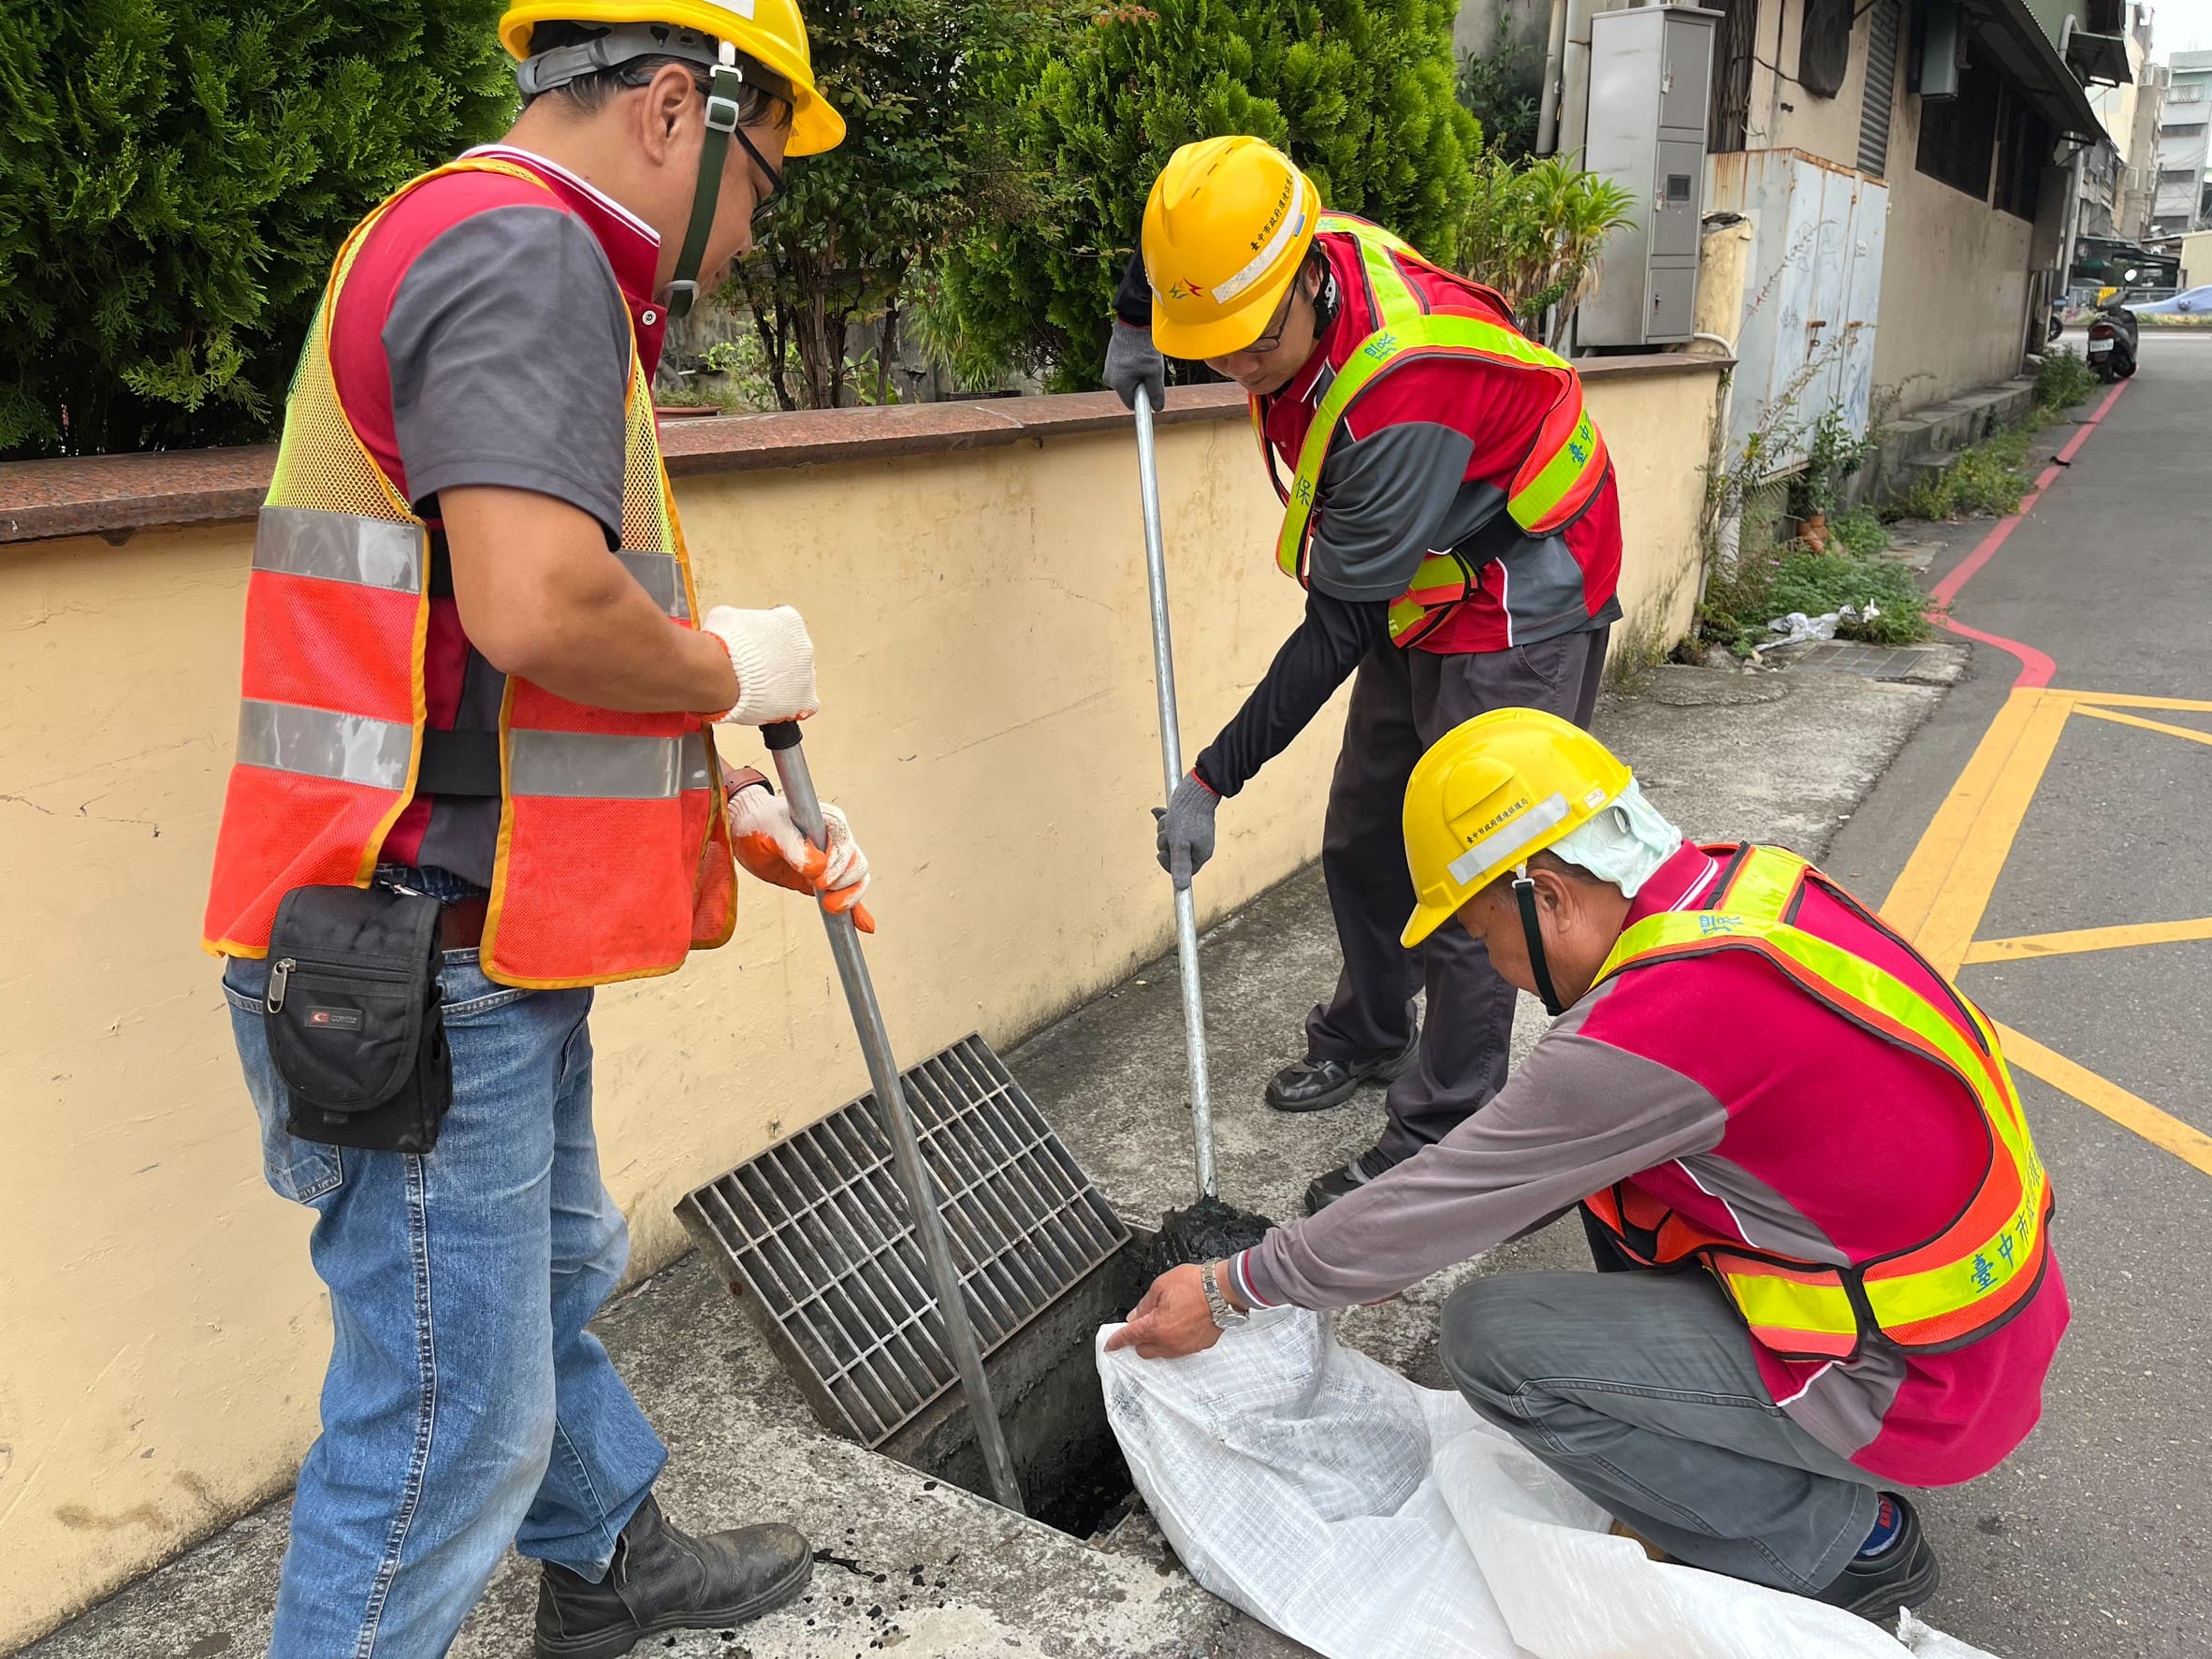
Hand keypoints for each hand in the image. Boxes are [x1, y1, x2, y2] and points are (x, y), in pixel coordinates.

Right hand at [701, 605, 818, 724]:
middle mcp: (803, 645)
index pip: (783, 626)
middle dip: (774, 661)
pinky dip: (792, 705)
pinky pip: (805, 703)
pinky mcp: (805, 698)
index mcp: (789, 621)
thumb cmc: (724, 646)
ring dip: (782, 682)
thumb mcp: (724, 618)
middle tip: (755, 669)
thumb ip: (737, 620)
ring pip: (799, 678)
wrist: (724, 674)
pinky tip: (775, 704)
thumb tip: (731, 626)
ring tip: (760, 688)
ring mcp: (806, 673)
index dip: (765, 639)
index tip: (754, 646)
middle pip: (792, 653)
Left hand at [727, 783, 875, 932]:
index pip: (846, 845)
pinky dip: (857, 911)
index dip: (837, 864)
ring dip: (849, 898)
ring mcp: (833, 861)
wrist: (746, 829)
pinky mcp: (826, 880)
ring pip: (857, 881)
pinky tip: (863, 925)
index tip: (818, 879)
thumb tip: (818, 867)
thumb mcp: (772, 830)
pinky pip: (847, 895)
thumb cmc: (759, 822)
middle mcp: (836, 841)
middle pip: (857, 865)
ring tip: (830, 907)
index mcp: (829, 822)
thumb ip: (793, 846)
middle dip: (843, 884)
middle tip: (818, 890)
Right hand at [1103, 320, 1166, 412]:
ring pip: (1126, 381)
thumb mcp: (1154, 371)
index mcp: (1118, 384)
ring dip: (1136, 375)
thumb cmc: (1143, 347)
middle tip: (1149, 371)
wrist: (1133, 323)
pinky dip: (1131, 367)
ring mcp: (1108, 368)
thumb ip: (1156, 392)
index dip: (1144, 400)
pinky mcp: (1110, 360)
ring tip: (1143, 360)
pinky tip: (1137, 355)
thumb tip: (1157, 408)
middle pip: (1129, 392)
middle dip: (1140, 386)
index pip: (1132, 404)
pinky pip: (1123, 371)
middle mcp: (1109, 378)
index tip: (1152, 393)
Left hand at [1105, 1263, 1230, 1359]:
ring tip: (1166, 1320)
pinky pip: (1180, 1348)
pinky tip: (1180, 1324)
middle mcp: (1169, 1342)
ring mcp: (1185, 1347)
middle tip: (1142, 1324)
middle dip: (1139, 1340)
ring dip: (1158, 1341)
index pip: (1129, 1337)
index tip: (1110, 1345)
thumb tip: (1136, 1315)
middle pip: (1144, 1350)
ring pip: (1163, 1352)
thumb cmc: (1195, 1284)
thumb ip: (1145, 1304)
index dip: (1117, 1341)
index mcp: (1156, 1327)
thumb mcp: (1161, 1285)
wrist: (1224, 1290)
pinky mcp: (1199, 1346)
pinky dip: (1175, 1340)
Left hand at [1151, 772, 1218, 890]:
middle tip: (1168, 832)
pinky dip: (1165, 819)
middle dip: (1165, 842)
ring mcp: (1193, 833)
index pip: (1182, 871)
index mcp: (1201, 854)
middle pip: (1174, 854)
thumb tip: (1181, 887)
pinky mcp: (1187, 821)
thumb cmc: (1187, 815)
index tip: (1161, 853)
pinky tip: (1160, 812)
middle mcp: (1198, 845)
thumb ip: (1180, 865)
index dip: (1169, 863)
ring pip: (1170, 838)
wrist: (1196, 787)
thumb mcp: (1179, 843)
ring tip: (1169, 818)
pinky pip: (1171, 826)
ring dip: (1164, 829)